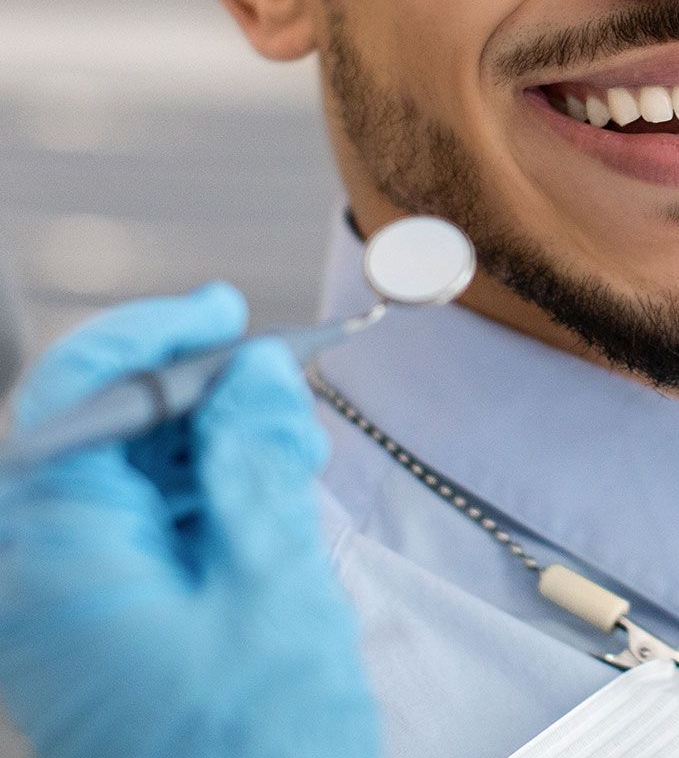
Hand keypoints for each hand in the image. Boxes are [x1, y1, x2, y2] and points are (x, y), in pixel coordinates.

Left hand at [0, 285, 380, 757]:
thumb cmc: (255, 748)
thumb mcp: (271, 582)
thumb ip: (255, 457)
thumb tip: (252, 369)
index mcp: (53, 556)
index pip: (76, 395)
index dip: (151, 334)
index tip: (223, 310)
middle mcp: (41, 571)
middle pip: (103, 430)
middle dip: (196, 397)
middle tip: (283, 397)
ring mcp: (67, 601)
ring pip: (130, 472)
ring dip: (211, 446)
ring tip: (292, 456)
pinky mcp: (101, 622)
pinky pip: (145, 523)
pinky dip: (207, 495)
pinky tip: (269, 496)